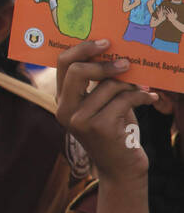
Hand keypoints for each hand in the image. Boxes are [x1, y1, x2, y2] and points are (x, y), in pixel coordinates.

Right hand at [56, 39, 156, 183]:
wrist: (122, 170)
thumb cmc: (114, 132)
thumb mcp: (100, 105)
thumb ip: (98, 85)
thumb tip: (114, 53)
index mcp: (61, 100)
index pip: (62, 64)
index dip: (82, 49)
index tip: (105, 42)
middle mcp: (64, 110)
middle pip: (76, 70)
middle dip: (105, 63)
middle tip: (127, 63)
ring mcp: (79, 120)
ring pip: (108, 86)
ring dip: (131, 85)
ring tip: (144, 89)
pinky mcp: (99, 128)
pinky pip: (124, 100)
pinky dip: (142, 97)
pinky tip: (151, 99)